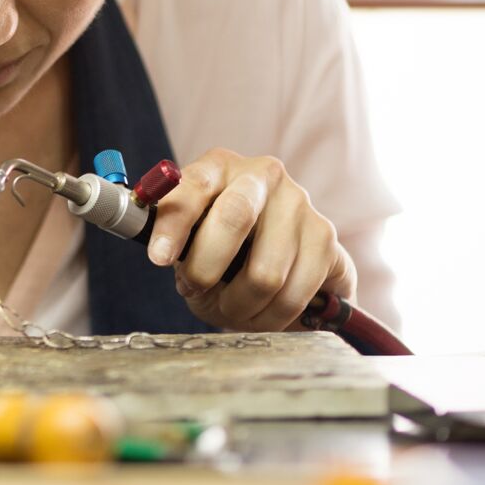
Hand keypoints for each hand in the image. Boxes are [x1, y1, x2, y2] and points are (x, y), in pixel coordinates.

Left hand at [143, 147, 355, 332]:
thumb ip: (174, 241)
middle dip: (206, 267)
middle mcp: (262, 174)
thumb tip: (161, 252)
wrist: (282, 262)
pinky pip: (293, 294)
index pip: (193, 187)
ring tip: (230, 308)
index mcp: (219, 166)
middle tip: (195, 290)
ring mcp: (299, 202)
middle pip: (234, 217)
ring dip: (239, 306)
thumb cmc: (221, 248)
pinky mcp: (325, 235)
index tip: (159, 258)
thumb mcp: (189, 240)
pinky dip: (271, 318)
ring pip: (265, 272)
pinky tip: (263, 313)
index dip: (174, 224)